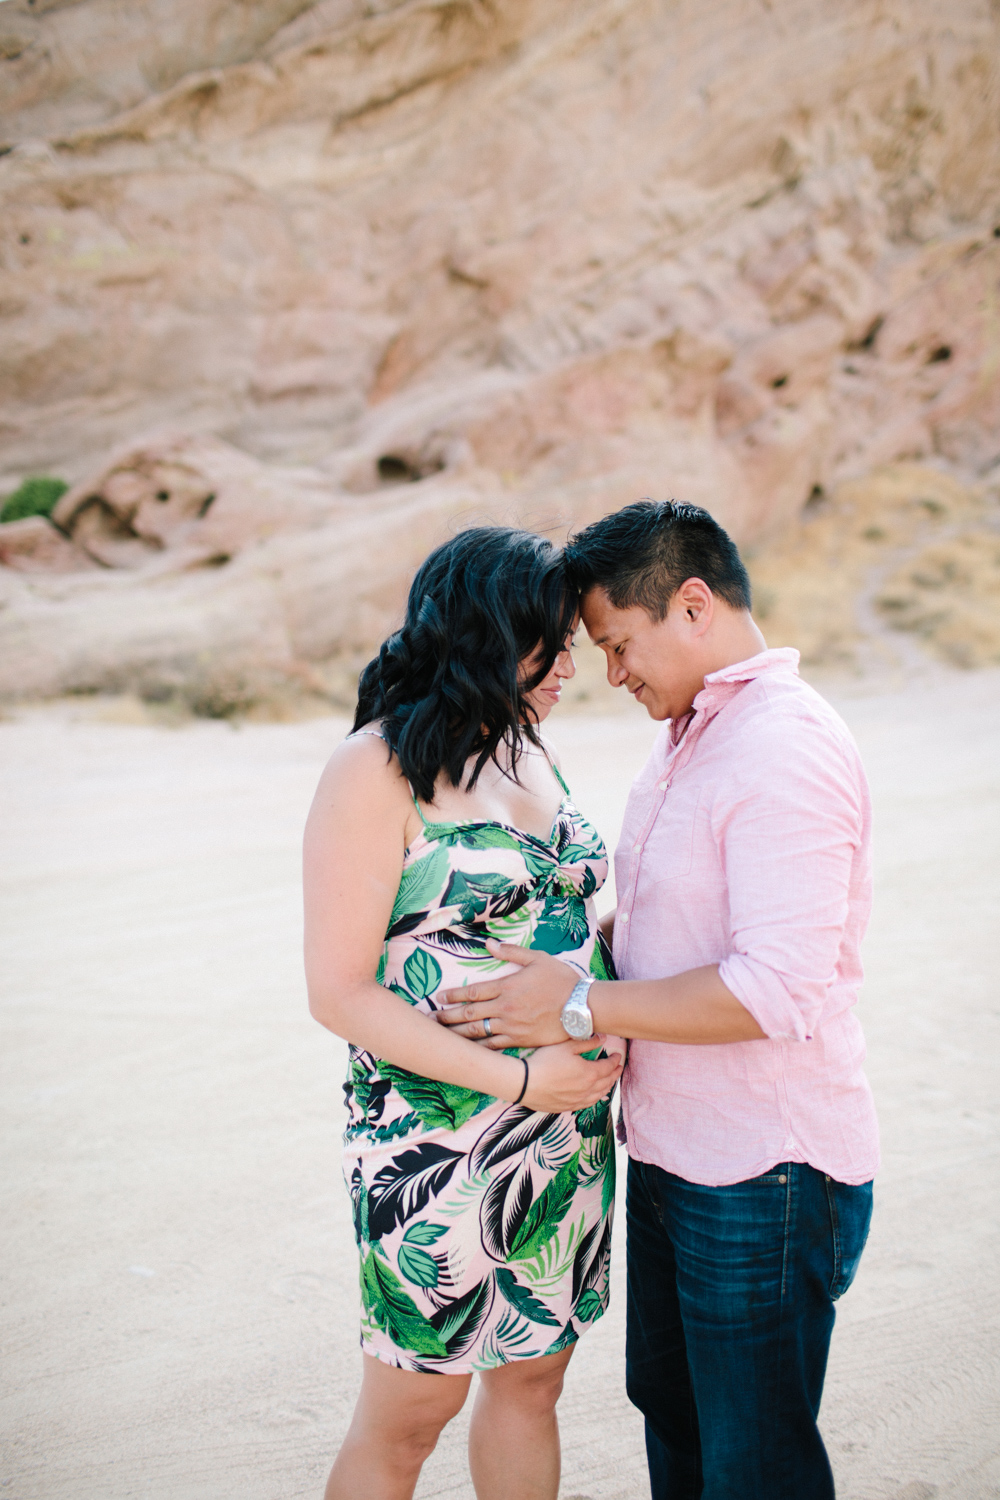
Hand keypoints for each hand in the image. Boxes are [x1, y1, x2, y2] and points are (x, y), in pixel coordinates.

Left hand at [435, 940, 577, 1047]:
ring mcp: (512, 1026)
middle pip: (470, 1014)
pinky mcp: (521, 1041)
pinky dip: (479, 1049)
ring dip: (458, 1034)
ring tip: (443, 1036)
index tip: (440, 998)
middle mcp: (506, 1008)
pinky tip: (468, 1052)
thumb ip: (511, 952)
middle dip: (448, 1016)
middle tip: (432, 1019)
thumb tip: (488, 943)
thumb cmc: (562, 980)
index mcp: (508, 986)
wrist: (582, 1007)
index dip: (454, 995)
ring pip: (478, 1032)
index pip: (473, 992)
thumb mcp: (538, 959)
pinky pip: (495, 1046)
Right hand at [520, 1038, 622, 1112]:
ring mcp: (578, 1100)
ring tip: (611, 1081)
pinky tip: (595, 1096)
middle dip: (615, 1074)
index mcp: (590, 1073)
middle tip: (619, 1068)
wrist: (526, 1084)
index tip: (617, 1055)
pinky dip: (596, 1098)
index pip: (608, 1067)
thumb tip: (602, 1038)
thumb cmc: (545, 1062)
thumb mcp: (566, 1047)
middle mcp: (587, 1089)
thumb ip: (587, 1043)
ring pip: (599, 1095)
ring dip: (608, 1087)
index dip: (615, 1060)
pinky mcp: (568, 1107)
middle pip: (607, 1082)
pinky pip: (588, 1104)